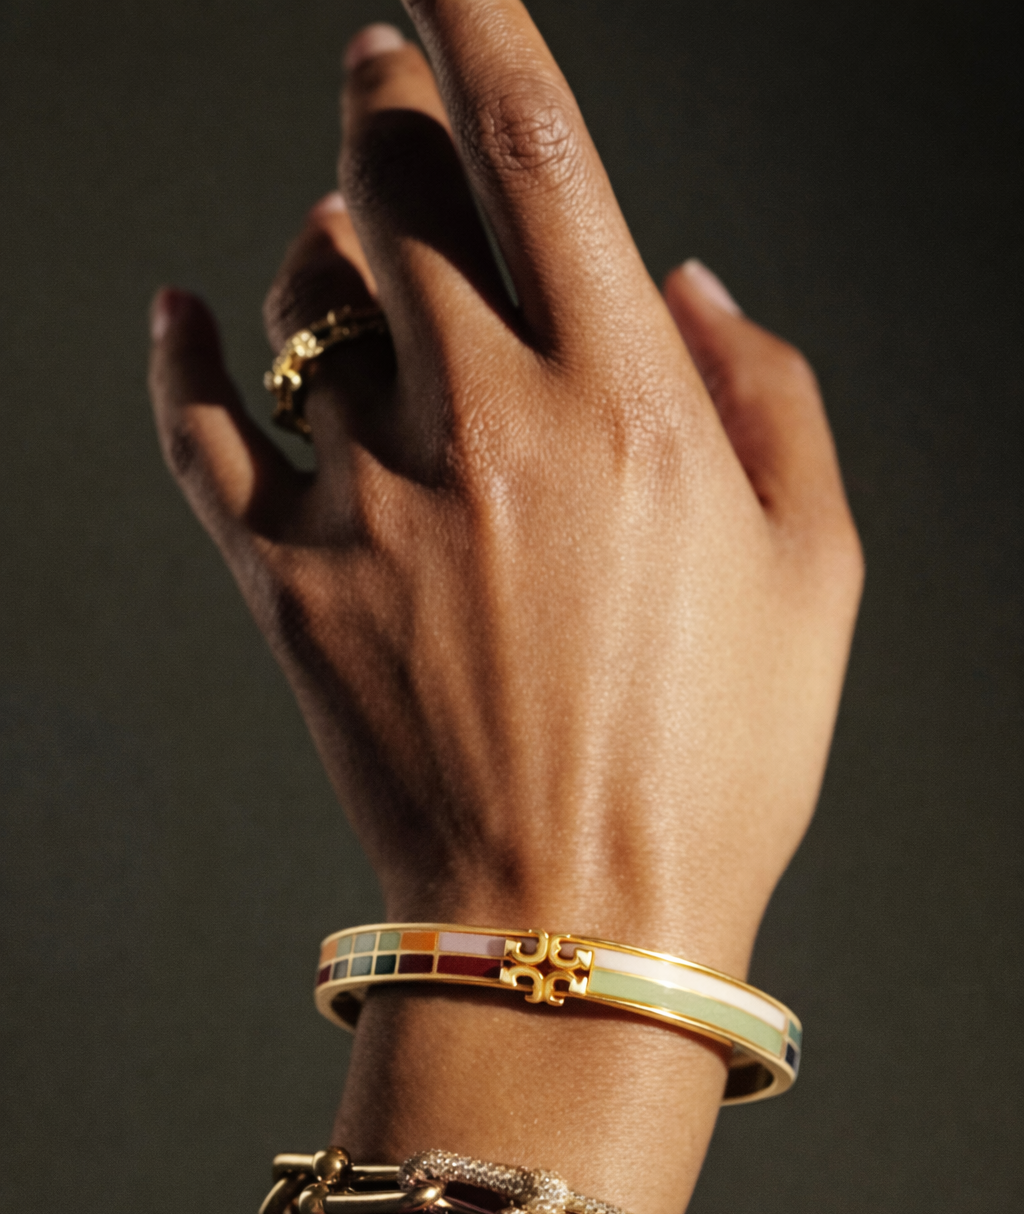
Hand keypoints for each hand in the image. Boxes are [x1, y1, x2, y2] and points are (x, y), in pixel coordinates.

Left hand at [149, 2, 861, 978]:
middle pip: (402, 184)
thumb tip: (689, 278)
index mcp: (627, 401)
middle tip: (384, 66)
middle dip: (390, 97)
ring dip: (323, 234)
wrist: (571, 923)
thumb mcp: (818, 576)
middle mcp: (487, 421)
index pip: (539, 147)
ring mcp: (372, 499)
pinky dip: (183, 356)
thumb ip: (768, 394)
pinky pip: (203, 431)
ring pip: (308, 292)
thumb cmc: (716, 762)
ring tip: (345, 235)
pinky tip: (182, 312)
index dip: (485, 25)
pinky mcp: (288, 583)